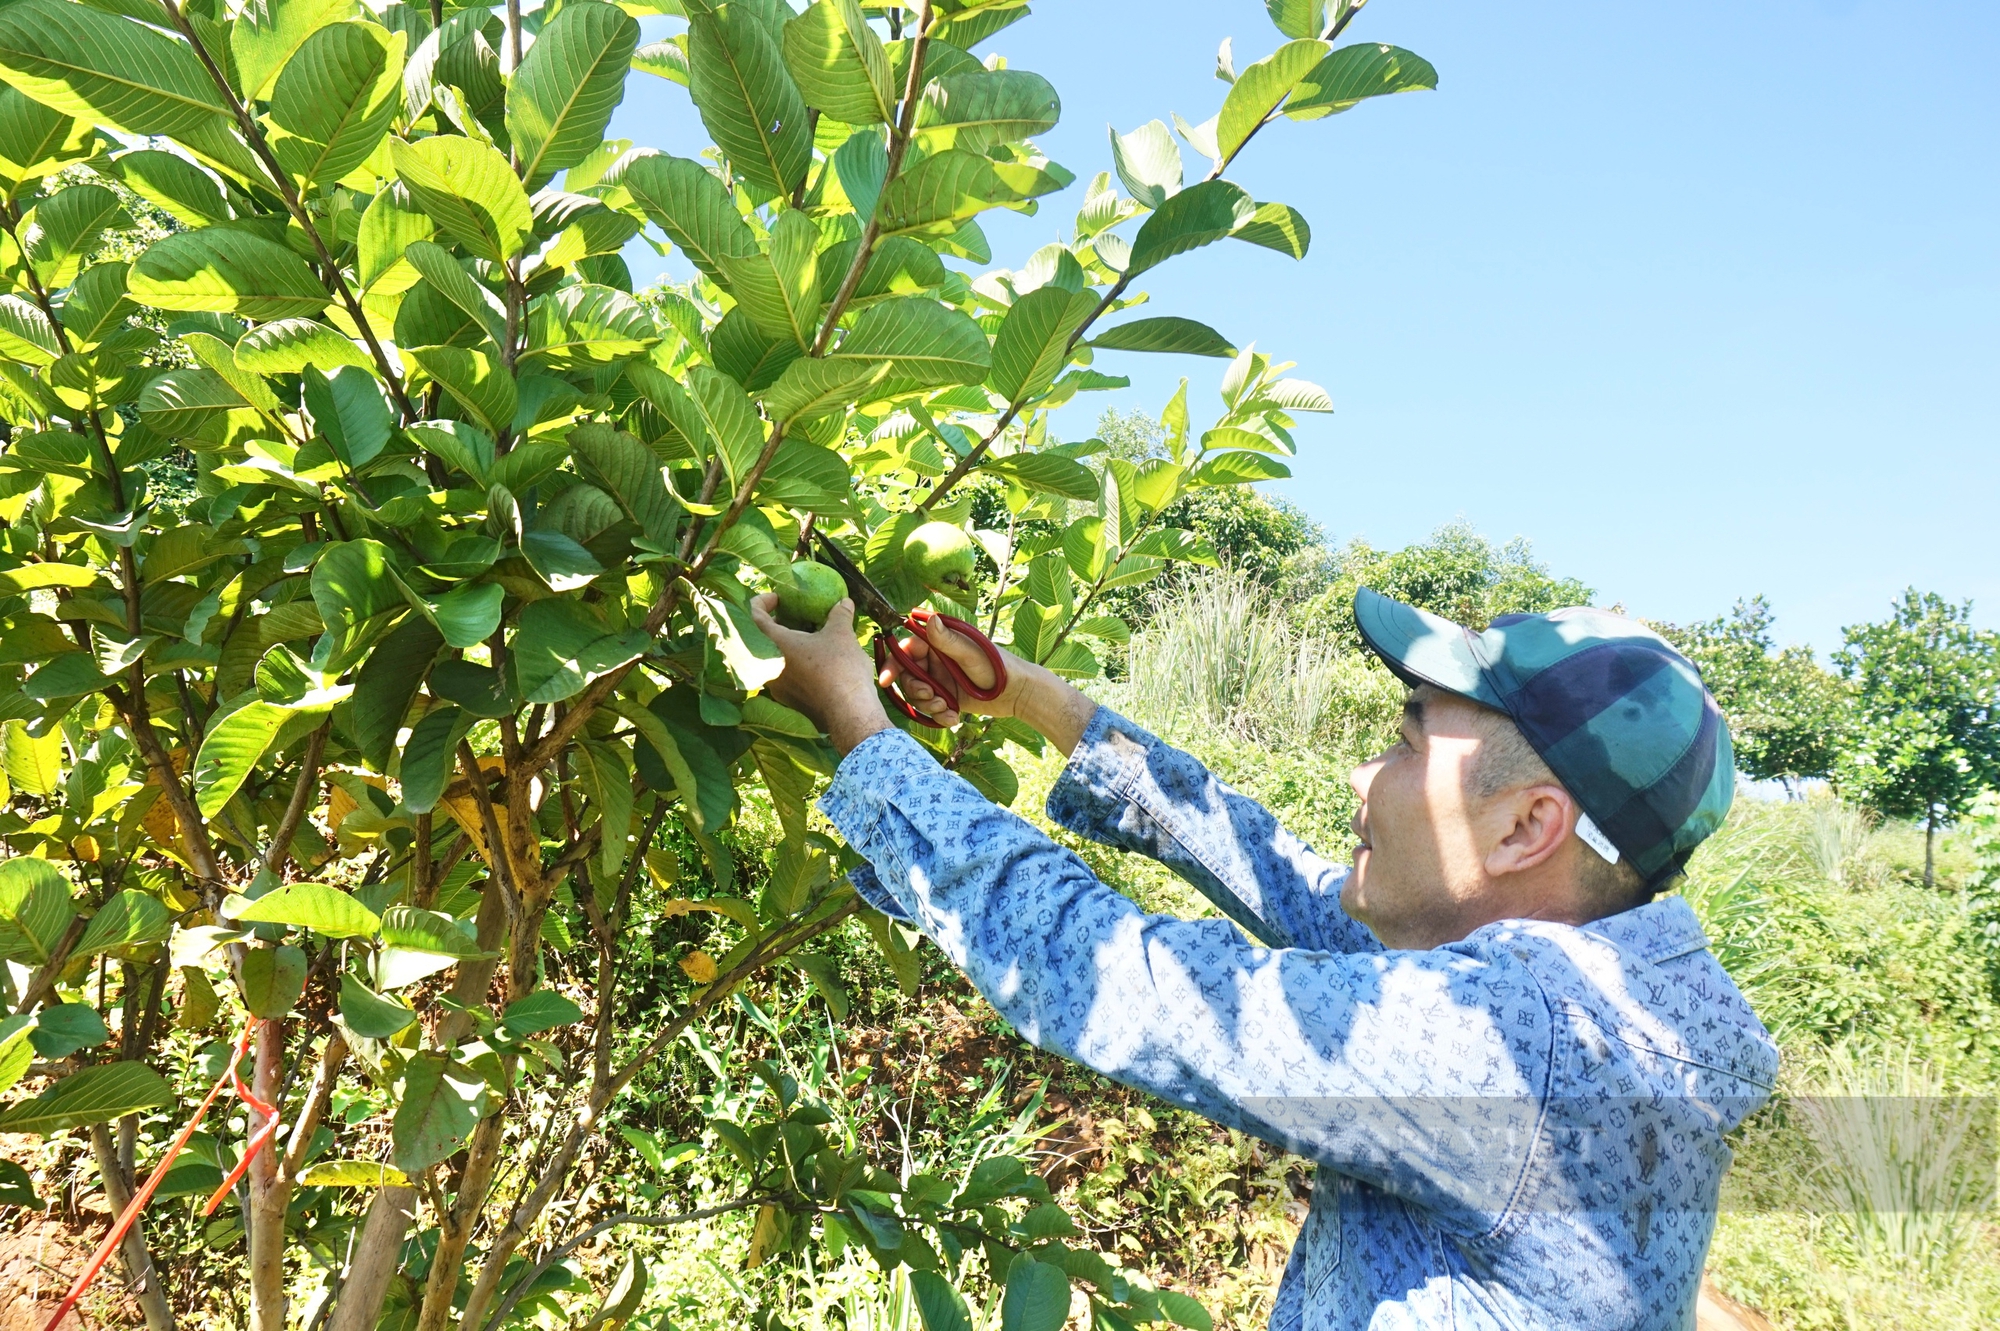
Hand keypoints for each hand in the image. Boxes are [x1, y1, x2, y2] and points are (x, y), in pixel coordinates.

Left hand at [748, 594, 889, 754]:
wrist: (848, 712)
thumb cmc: (840, 668)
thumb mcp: (841, 633)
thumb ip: (839, 614)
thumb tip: (844, 601)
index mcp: (774, 645)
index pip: (755, 616)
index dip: (762, 602)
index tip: (777, 597)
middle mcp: (768, 666)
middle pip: (762, 638)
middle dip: (777, 624)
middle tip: (794, 615)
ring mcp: (777, 687)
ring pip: (774, 658)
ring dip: (786, 644)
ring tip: (807, 637)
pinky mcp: (789, 700)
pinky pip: (785, 675)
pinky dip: (793, 662)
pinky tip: (814, 660)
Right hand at [880, 612, 1030, 728]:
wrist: (1018, 693)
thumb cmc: (998, 667)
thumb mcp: (971, 653)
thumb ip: (947, 640)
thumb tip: (929, 618)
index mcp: (939, 642)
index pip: (906, 650)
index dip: (893, 664)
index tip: (885, 680)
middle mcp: (937, 660)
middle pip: (908, 676)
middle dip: (915, 690)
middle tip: (930, 696)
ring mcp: (941, 680)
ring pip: (918, 695)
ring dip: (928, 704)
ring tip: (946, 707)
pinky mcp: (948, 698)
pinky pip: (932, 709)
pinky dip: (939, 715)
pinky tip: (953, 718)